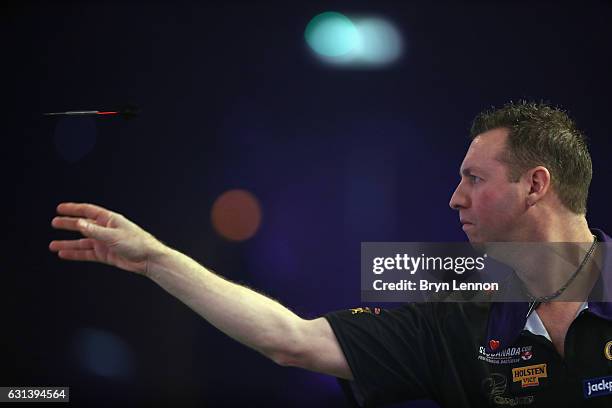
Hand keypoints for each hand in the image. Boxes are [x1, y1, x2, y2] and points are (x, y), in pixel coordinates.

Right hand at [49, 202, 166, 275]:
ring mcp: (104, 242)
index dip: (73, 209)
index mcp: (109, 220)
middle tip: (54, 223)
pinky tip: (65, 254)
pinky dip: (75, 254)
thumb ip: (94, 231)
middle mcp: (105, 230)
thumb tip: (79, 223)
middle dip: (68, 224)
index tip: (60, 208)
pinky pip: (87, 253)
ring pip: (82, 242)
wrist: (148, 259)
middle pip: (83, 225)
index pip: (88, 211)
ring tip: (53, 245)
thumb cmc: (137, 243)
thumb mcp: (113, 235)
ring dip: (68, 243)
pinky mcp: (105, 254)